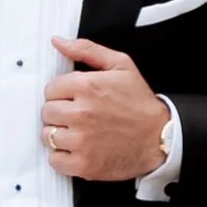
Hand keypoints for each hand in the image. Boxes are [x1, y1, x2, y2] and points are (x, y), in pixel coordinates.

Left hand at [43, 37, 172, 182]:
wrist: (160, 138)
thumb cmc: (140, 103)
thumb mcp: (120, 65)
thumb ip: (87, 50)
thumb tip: (58, 42)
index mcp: (87, 86)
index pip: (50, 90)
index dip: (62, 94)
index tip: (74, 99)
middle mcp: (81, 113)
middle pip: (47, 112)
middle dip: (59, 113)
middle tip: (78, 116)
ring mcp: (81, 140)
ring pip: (48, 135)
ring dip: (59, 134)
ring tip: (78, 132)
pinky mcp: (83, 164)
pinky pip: (55, 160)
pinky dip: (62, 157)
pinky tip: (77, 149)